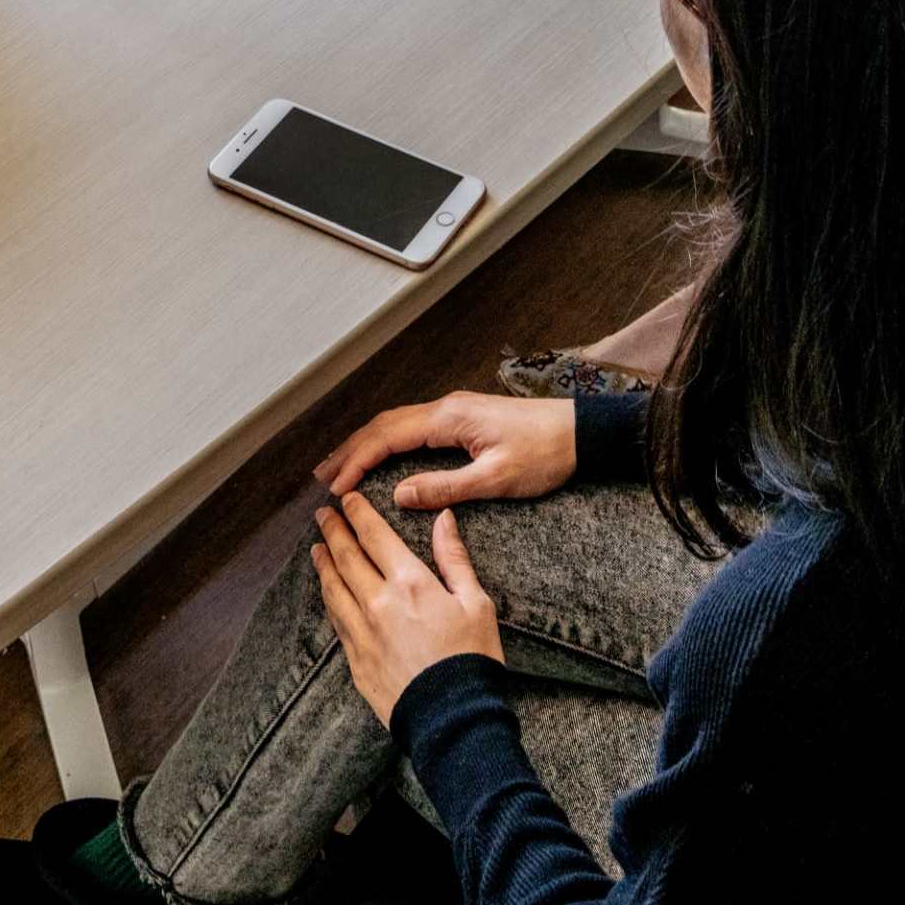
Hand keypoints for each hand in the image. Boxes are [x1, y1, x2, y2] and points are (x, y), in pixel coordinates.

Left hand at [312, 494, 502, 723]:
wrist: (454, 720)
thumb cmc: (472, 660)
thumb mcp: (477, 603)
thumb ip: (454, 558)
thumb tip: (443, 519)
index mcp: (410, 583)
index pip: (374, 536)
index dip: (358, 513)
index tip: (347, 498)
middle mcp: (378, 604)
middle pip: (346, 558)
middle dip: (333, 532)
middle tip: (323, 515)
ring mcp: (362, 635)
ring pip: (333, 590)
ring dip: (324, 565)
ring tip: (317, 549)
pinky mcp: (356, 662)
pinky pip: (336, 622)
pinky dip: (329, 600)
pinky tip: (329, 594)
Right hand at [315, 392, 577, 508]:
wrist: (582, 433)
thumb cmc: (545, 453)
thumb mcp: (496, 478)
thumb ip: (446, 486)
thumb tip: (398, 495)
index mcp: (449, 419)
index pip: (388, 436)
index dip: (357, 461)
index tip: (336, 487)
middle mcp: (446, 409)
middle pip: (384, 425)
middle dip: (351, 450)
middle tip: (322, 477)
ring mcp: (454, 411)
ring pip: (396, 424)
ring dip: (366, 444)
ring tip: (340, 467)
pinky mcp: (463, 419)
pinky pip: (413, 427)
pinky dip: (388, 442)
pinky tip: (381, 457)